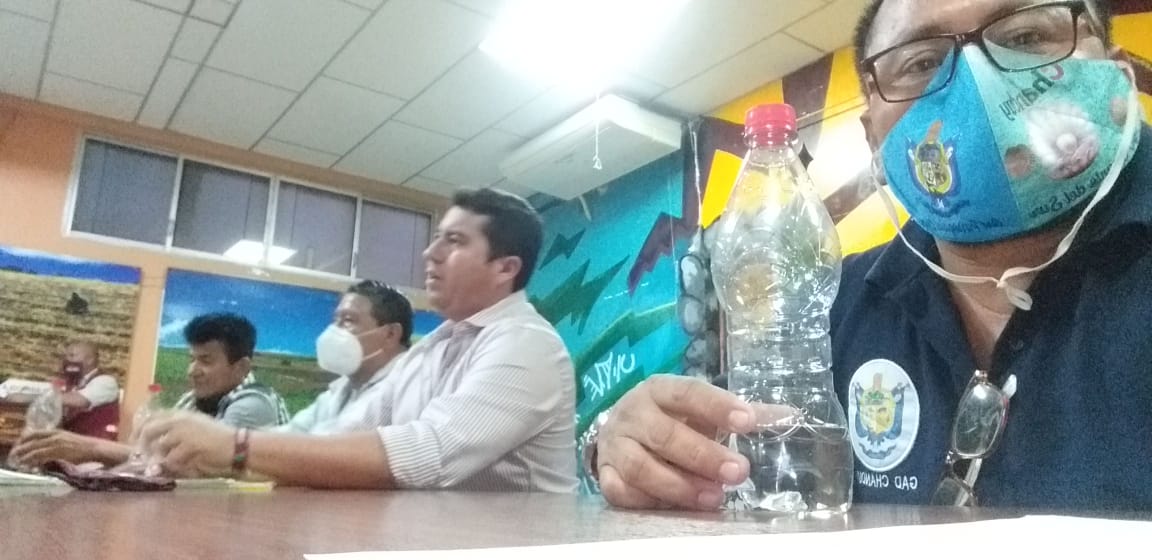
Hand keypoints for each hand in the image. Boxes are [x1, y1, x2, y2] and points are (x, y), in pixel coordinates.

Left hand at [10, 430, 108, 466]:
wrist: (96, 448)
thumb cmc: (84, 446)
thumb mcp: (68, 440)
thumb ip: (56, 442)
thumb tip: (45, 450)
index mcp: (57, 432)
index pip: (35, 433)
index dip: (24, 439)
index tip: (19, 445)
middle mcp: (54, 436)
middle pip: (32, 441)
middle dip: (21, 449)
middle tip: (14, 456)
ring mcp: (56, 444)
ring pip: (35, 450)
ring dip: (25, 456)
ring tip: (19, 462)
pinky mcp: (59, 452)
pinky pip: (42, 456)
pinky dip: (34, 461)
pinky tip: (30, 465)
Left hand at [139, 412, 233, 477]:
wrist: (238, 447)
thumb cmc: (218, 440)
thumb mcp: (195, 430)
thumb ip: (173, 435)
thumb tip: (151, 448)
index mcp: (180, 414)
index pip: (150, 418)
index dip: (139, 432)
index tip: (136, 445)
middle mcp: (179, 420)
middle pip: (148, 431)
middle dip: (142, 447)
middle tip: (142, 460)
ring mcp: (183, 432)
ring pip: (158, 448)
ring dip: (159, 460)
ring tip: (166, 467)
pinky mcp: (188, 446)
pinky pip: (171, 460)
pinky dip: (173, 467)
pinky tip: (183, 468)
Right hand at [598, 375, 772, 509]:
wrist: (618, 430)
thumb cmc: (671, 419)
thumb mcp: (700, 410)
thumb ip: (743, 414)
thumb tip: (791, 416)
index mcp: (660, 390)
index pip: (689, 393)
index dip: (718, 407)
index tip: (748, 422)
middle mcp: (633, 413)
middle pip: (666, 434)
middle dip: (704, 456)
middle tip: (739, 472)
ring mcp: (616, 445)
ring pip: (641, 467)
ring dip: (679, 485)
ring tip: (714, 498)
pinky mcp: (605, 473)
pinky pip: (621, 491)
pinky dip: (648, 501)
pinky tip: (675, 507)